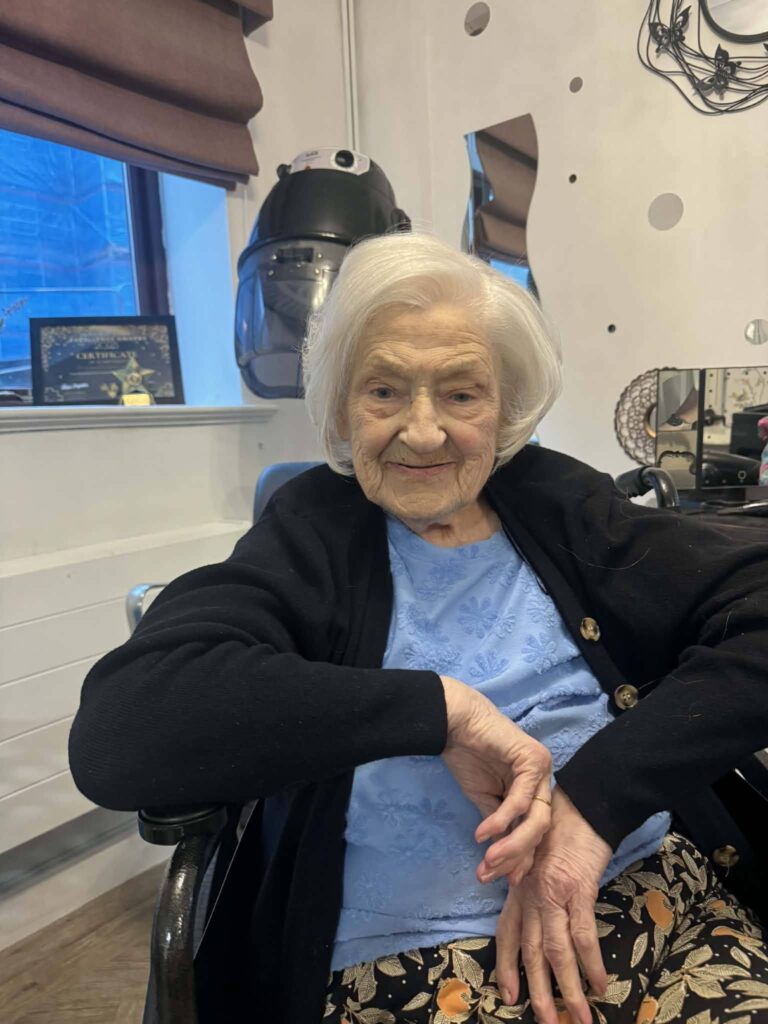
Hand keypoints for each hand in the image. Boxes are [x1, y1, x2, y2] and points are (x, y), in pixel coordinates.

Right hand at [440, 676, 552, 881]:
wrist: (453, 722)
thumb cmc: (466, 754)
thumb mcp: (484, 797)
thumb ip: (497, 822)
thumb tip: (500, 855)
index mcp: (533, 788)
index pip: (535, 830)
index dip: (523, 857)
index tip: (506, 881)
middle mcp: (543, 779)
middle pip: (540, 828)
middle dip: (518, 856)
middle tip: (494, 874)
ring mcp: (541, 768)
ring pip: (535, 818)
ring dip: (512, 845)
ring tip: (488, 861)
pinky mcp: (532, 759)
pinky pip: (520, 800)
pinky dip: (502, 820)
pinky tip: (483, 833)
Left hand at [495, 786, 611, 1023]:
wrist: (584, 802)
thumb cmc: (564, 829)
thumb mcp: (539, 858)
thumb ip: (532, 886)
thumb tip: (539, 918)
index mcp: (520, 886)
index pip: (508, 932)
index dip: (507, 966)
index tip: (508, 995)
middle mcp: (531, 892)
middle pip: (531, 950)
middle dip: (537, 991)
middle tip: (545, 1022)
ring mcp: (553, 892)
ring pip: (556, 951)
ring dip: (566, 989)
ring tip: (577, 1019)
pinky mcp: (578, 888)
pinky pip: (583, 934)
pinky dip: (592, 964)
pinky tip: (600, 986)